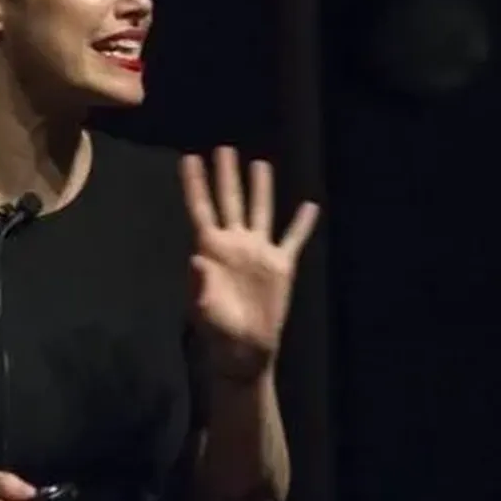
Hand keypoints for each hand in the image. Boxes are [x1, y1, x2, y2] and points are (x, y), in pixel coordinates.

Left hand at [180, 147, 318, 376]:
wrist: (245, 352)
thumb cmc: (219, 334)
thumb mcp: (205, 313)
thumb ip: (199, 286)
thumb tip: (196, 260)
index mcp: (212, 251)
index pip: (202, 209)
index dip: (195, 184)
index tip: (189, 158)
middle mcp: (235, 245)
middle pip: (231, 202)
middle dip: (226, 175)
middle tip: (223, 148)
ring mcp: (258, 253)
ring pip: (260, 212)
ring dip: (261, 188)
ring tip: (259, 164)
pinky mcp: (281, 267)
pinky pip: (293, 240)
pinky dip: (302, 224)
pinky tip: (310, 206)